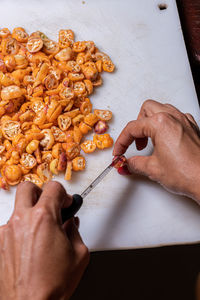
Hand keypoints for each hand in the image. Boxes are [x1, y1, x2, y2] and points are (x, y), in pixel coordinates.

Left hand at [0, 181, 88, 299]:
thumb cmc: (52, 284)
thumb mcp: (79, 254)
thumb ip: (75, 231)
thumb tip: (71, 225)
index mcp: (44, 218)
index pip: (53, 188)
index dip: (63, 193)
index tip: (65, 203)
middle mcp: (22, 221)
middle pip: (27, 188)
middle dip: (40, 192)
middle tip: (49, 204)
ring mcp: (7, 232)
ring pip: (17, 208)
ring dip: (30, 213)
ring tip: (40, 230)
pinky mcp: (0, 244)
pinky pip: (10, 227)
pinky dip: (21, 230)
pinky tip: (29, 245)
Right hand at [113, 100, 199, 201]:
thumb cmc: (187, 173)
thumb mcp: (153, 169)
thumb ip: (135, 164)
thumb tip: (128, 164)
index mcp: (161, 123)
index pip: (133, 128)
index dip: (122, 141)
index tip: (119, 152)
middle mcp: (174, 117)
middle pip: (146, 110)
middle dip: (137, 126)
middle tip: (134, 143)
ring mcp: (185, 121)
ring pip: (161, 109)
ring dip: (150, 122)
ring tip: (148, 140)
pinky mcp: (192, 128)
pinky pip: (176, 116)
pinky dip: (166, 124)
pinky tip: (164, 138)